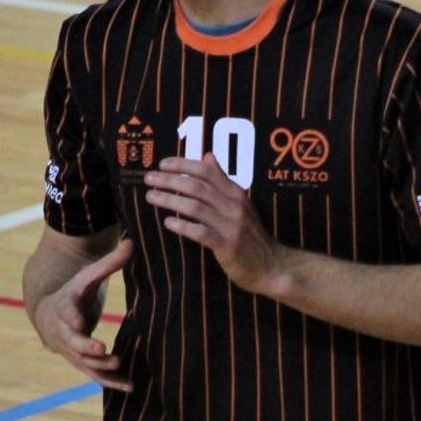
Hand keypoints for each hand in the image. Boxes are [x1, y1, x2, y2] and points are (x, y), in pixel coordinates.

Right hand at [30, 239, 133, 391]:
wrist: (48, 315)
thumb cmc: (72, 292)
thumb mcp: (86, 276)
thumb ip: (108, 263)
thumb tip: (132, 242)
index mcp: (65, 308)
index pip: (66, 312)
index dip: (71, 317)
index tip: (79, 321)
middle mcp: (65, 333)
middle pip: (74, 342)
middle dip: (86, 347)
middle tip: (101, 350)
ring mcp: (72, 351)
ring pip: (85, 362)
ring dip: (101, 367)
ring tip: (120, 364)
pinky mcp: (81, 363)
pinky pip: (95, 375)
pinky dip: (111, 382)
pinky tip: (131, 386)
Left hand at [145, 155, 286, 292]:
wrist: (271, 265)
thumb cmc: (251, 235)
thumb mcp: (240, 203)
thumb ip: (222, 181)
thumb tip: (208, 156)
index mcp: (236, 193)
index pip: (207, 172)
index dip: (183, 165)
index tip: (163, 163)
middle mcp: (234, 206)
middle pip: (197, 186)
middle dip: (170, 180)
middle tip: (149, 178)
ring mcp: (231, 226)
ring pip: (196, 207)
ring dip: (170, 200)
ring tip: (151, 197)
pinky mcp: (227, 246)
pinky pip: (201, 232)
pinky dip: (183, 226)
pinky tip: (168, 222)